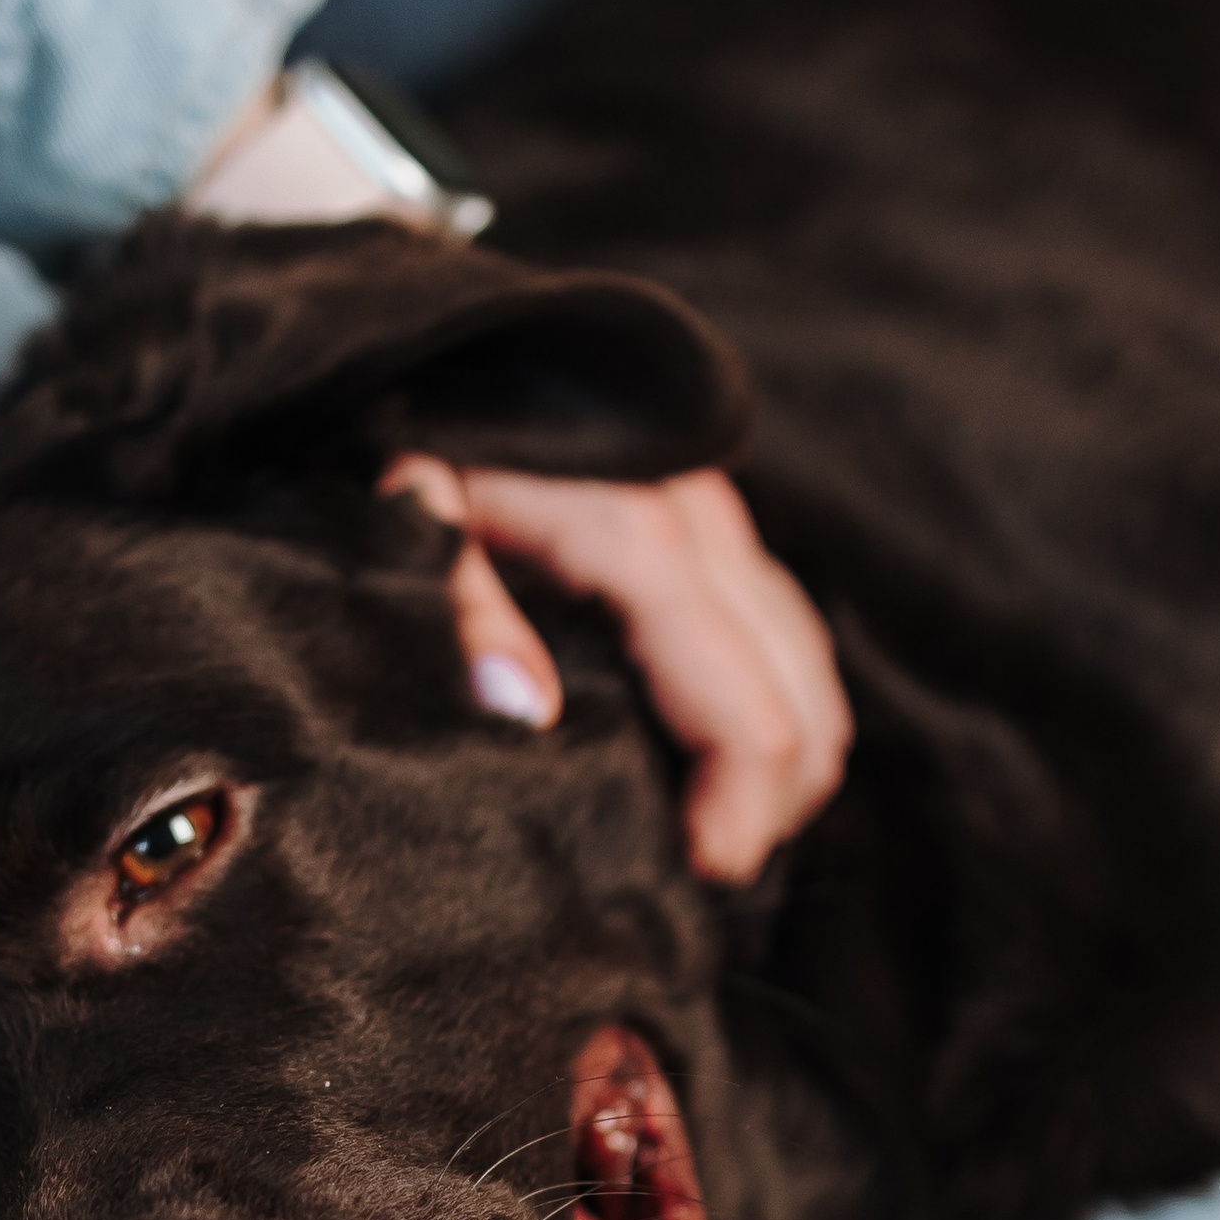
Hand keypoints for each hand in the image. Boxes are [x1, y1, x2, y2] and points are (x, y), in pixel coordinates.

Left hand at [384, 456, 851, 881]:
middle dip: (770, 806)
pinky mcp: (710, 524)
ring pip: (810, 669)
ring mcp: (718, 519)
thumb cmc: (415, 434)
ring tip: (709, 830)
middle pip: (806, 703)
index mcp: (640, 536)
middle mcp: (703, 524)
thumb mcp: (410, 513)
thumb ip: (462, 608)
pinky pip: (783, 635)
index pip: (750, 712)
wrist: (441, 341)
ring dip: (781, 763)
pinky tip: (713, 763)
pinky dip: (773, 708)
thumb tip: (524, 712)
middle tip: (699, 872)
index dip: (738, 818)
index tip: (692, 878)